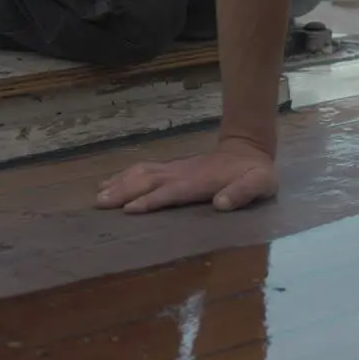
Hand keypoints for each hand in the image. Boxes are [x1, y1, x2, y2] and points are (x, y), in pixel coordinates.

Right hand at [94, 138, 277, 213]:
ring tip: (98, 195)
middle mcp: (183, 174)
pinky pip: (144, 170)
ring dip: (120, 183)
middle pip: (149, 181)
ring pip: (142, 173)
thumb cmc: (256, 173)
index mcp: (201, 181)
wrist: (249, 150)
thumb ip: (243, 193)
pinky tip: (109, 183)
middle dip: (124, 191)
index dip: (152, 200)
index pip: (172, 191)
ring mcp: (176, 169)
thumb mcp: (260, 184)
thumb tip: (222, 204)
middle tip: (100, 204)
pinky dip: (124, 175)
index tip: (130, 209)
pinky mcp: (172, 169)